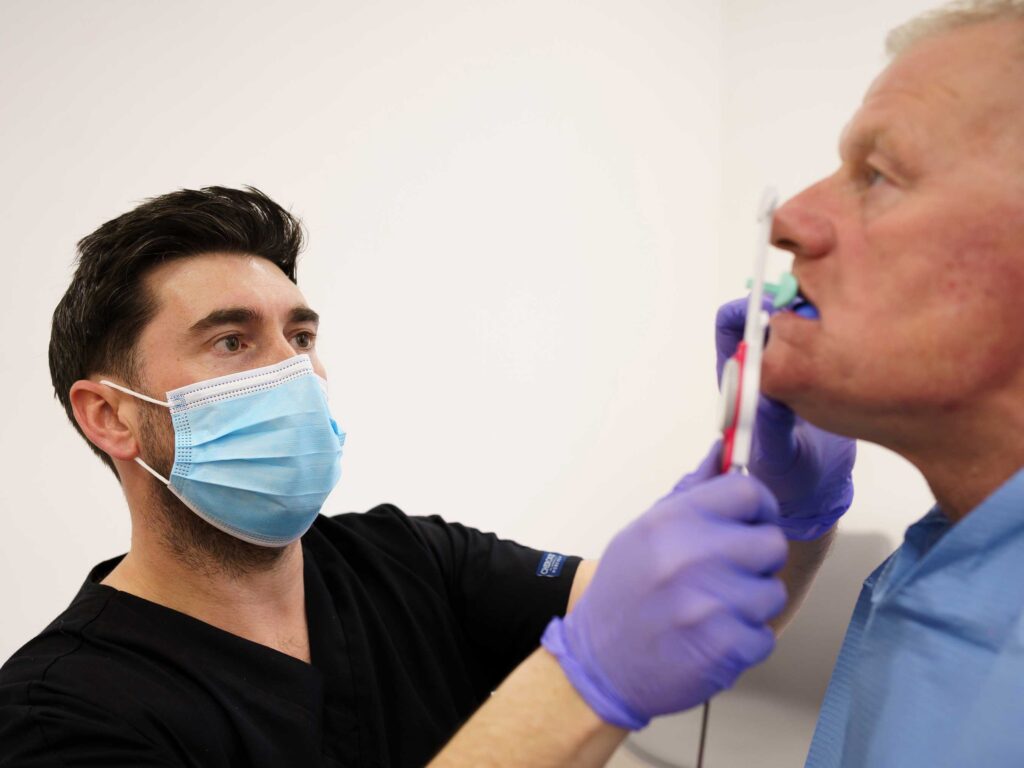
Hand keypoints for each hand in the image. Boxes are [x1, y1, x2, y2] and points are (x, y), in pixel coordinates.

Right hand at [541, 450, 786, 728]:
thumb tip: (721, 450)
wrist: (598, 665)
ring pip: (772, 593)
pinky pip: (764, 636)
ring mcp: (708, 604)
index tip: (750, 523)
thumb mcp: (645, 533)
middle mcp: (690, 556)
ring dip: (750, 605)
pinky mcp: (723, 648)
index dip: (759, 507)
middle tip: (728, 575)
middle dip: (757, 561)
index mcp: (671, 521)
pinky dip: (743, 643)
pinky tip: (710, 640)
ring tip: (712, 611)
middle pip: (772, 542)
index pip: (748, 492)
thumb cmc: (624, 594)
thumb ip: (690, 493)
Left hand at [715, 297, 855, 540]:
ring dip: (815, 314)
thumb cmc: (785, 476)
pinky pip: (827, 337)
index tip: (772, 310)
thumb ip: (769, 426)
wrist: (819, 489)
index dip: (746, 311)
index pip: (731, 327)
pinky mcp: (824, 369)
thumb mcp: (775, 454)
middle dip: (787, 303)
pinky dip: (837, 330)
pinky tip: (858, 337)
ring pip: (799, 321)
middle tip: (814, 307)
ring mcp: (795, 365)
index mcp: (740, 379)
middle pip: (768, 314)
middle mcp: (765, 365)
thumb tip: (765, 395)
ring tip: (842, 320)